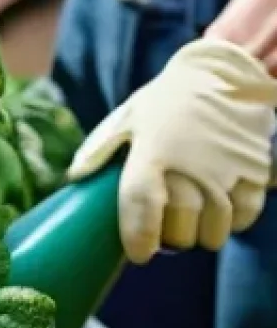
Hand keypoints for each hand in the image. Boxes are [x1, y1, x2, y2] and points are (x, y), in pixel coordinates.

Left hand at [66, 39, 276, 262]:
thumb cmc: (165, 102)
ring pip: (215, 229)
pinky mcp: (254, 169)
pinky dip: (232, 224)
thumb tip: (74, 179)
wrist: (223, 73)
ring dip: (201, 236)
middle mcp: (190, 164)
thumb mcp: (126, 118)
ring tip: (192, 228)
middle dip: (170, 239)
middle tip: (164, 233)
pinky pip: (245, 215)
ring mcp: (226, 168)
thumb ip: (99, 149)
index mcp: (152, 151)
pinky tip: (220, 217)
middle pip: (180, 226)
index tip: (139, 254)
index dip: (139, 237)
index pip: (141, 204)